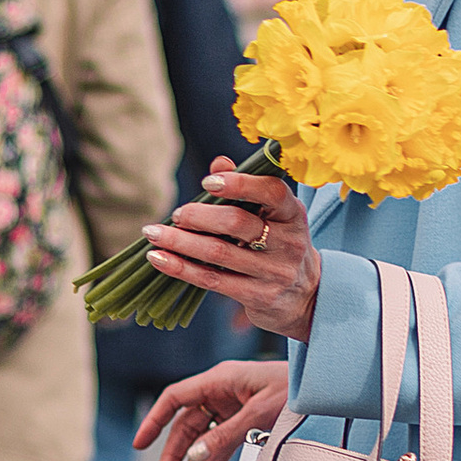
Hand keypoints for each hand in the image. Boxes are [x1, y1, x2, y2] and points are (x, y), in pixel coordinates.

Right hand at [137, 359, 290, 460]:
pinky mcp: (241, 421)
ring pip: (202, 439)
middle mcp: (219, 393)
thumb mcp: (260, 413)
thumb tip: (196, 456)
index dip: (154, 420)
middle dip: (175, 455)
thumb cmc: (293, 388)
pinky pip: (219, 444)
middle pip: (186, 426)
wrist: (320, 385)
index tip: (141, 444)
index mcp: (218, 380)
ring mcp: (229, 408)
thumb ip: (226, 436)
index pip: (175, 399)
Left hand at [142, 156, 321, 339]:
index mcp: (293, 214)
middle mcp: (287, 242)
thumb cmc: (279, 245)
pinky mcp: (257, 296)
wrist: (307, 297)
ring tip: (153, 233)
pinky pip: (211, 280)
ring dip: (180, 242)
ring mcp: (273, 272)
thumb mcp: (273, 216)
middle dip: (200, 216)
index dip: (239, 184)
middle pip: (238, 223)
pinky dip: (181, 268)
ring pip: (218, 253)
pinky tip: (159, 258)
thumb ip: (247, 188)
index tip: (208, 182)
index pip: (272, 191)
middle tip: (177, 213)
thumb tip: (219, 164)